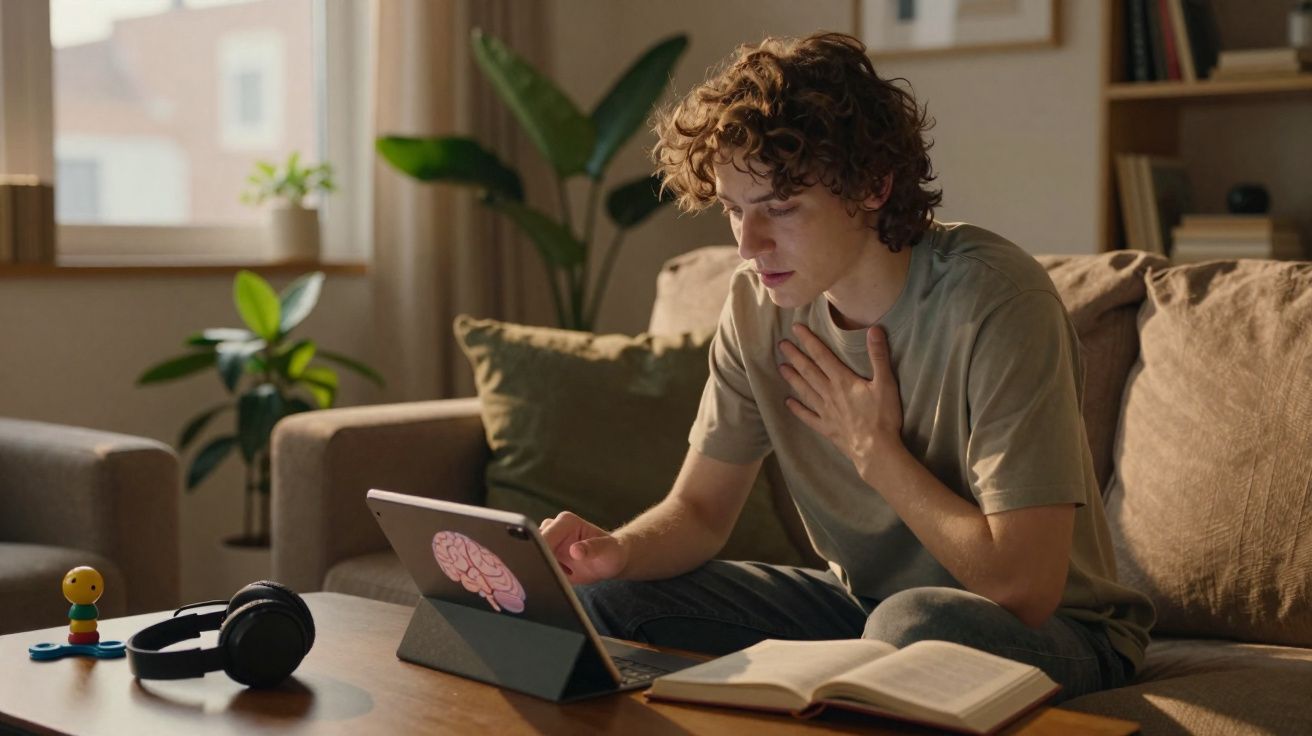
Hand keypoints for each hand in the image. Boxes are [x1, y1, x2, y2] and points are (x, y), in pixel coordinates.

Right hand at [538, 511, 628, 584]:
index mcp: (566, 521)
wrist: (609, 560)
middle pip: (533, 545)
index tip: (544, 566)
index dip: (541, 551)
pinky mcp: (546, 554)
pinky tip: (565, 576)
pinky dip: (547, 574)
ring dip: (544, 568)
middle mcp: (554, 528)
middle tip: (556, 575)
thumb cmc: (611, 552)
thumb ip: (593, 548)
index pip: (545, 536)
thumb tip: (575, 551)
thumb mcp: (608, 551)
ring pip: (533, 556)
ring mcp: (548, 541)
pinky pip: (538, 566)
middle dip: (539, 561)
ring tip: (567, 574)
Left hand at [777, 323, 905, 479]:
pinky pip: (808, 417)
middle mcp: (829, 394)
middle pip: (809, 371)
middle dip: (795, 356)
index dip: (808, 341)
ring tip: (781, 367)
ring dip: (792, 378)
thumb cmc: (883, 417)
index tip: (796, 329)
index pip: (822, 355)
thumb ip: (878, 356)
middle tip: (782, 345)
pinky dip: (797, 409)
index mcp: (842, 381)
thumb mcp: (886, 384)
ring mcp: (825, 412)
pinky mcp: (826, 428)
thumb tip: (874, 330)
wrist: (876, 450)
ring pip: (805, 391)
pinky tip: (788, 403)